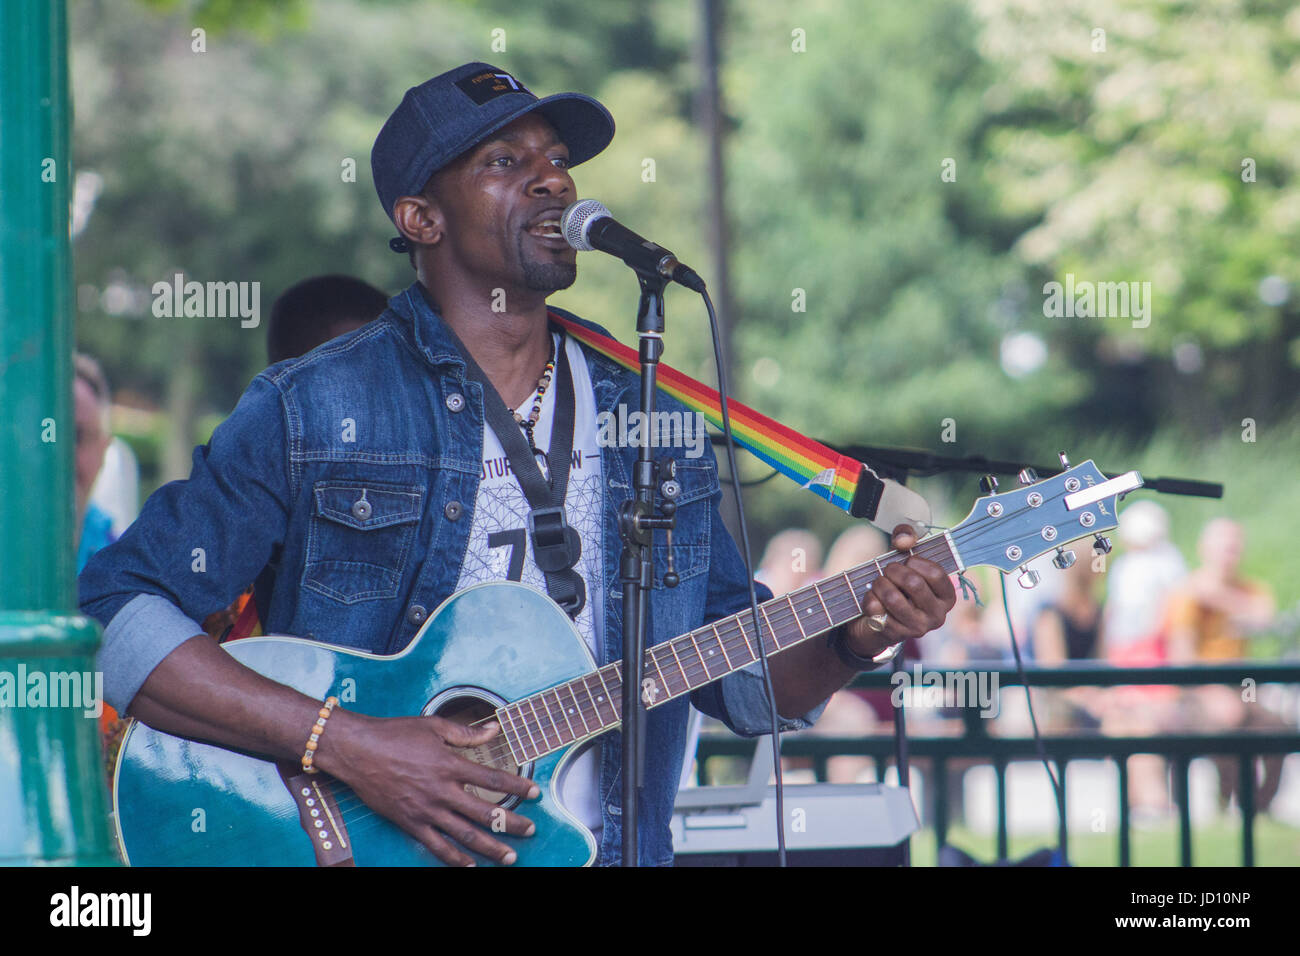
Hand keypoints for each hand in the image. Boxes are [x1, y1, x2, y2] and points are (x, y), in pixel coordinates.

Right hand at [320, 710, 539, 866]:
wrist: (357, 751)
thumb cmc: (394, 734)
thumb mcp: (433, 726)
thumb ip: (467, 732)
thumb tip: (494, 728)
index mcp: (450, 764)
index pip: (493, 778)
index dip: (517, 787)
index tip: (535, 794)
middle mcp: (442, 791)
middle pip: (486, 813)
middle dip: (512, 824)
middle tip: (530, 831)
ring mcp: (426, 810)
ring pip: (465, 836)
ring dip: (491, 848)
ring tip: (510, 857)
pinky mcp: (410, 823)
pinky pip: (437, 846)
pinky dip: (455, 858)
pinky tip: (471, 865)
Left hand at [843, 524, 955, 657]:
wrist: (878, 616)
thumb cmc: (898, 582)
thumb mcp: (906, 556)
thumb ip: (907, 537)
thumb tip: (903, 541)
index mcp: (947, 597)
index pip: (936, 574)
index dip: (916, 562)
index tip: (907, 560)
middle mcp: (937, 616)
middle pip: (913, 584)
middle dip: (894, 570)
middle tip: (887, 570)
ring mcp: (917, 628)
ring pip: (893, 598)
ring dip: (879, 584)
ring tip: (878, 583)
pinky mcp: (895, 635)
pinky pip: (876, 610)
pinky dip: (869, 598)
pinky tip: (872, 599)